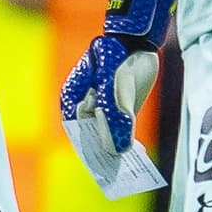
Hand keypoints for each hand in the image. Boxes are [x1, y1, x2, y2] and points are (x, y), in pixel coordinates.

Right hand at [60, 0, 175, 155]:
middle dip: (107, 155)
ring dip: (118, 148)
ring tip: (133, 169)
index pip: (79, 134)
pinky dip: (127, 140)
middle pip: (93, 137)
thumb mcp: (115, 85)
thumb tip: (118, 150)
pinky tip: (139, 153)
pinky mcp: (116, 106)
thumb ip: (115, 116)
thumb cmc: (119, 55)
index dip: (93, 153)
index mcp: (72, 99)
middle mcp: (83, 105)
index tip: (107, 170)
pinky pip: (119, 128)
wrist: (136, 36)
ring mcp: (99, 106)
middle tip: (123, 174)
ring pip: (107, 134)